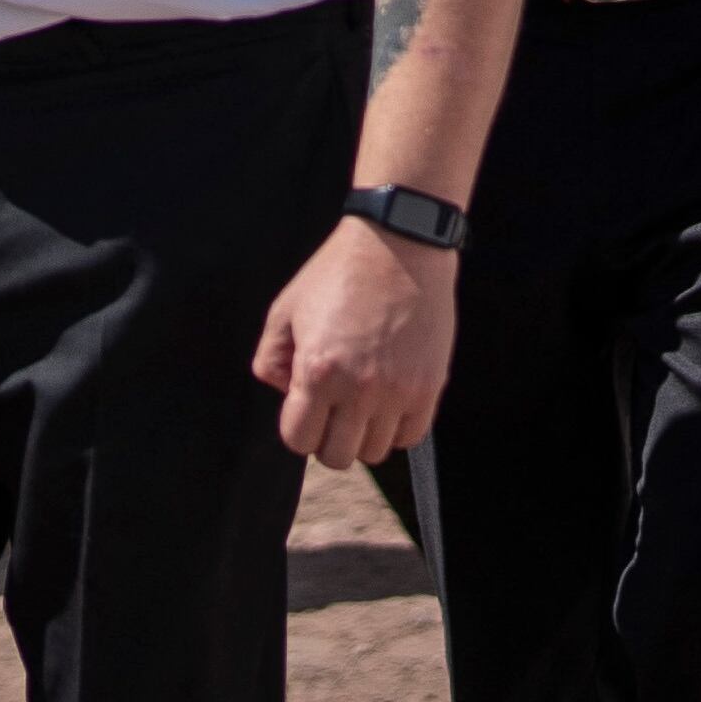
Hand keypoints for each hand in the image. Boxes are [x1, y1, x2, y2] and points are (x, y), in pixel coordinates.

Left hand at [254, 215, 457, 468]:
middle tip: (332, 406)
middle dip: (327, 436)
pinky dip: (395, 427)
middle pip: (336, 456)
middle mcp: (359, 389)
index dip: (297, 427)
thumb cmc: (337, 273)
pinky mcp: (429, 387)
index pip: (298, 440)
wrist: (399, 245)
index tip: (304, 406)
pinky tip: (387, 399)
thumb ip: (270, 360)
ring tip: (361, 399)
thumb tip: (284, 393)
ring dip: (363, 433)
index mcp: (318, 371)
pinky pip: (409, 437)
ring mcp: (398, 391)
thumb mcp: (285, 309)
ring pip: (374, 452)